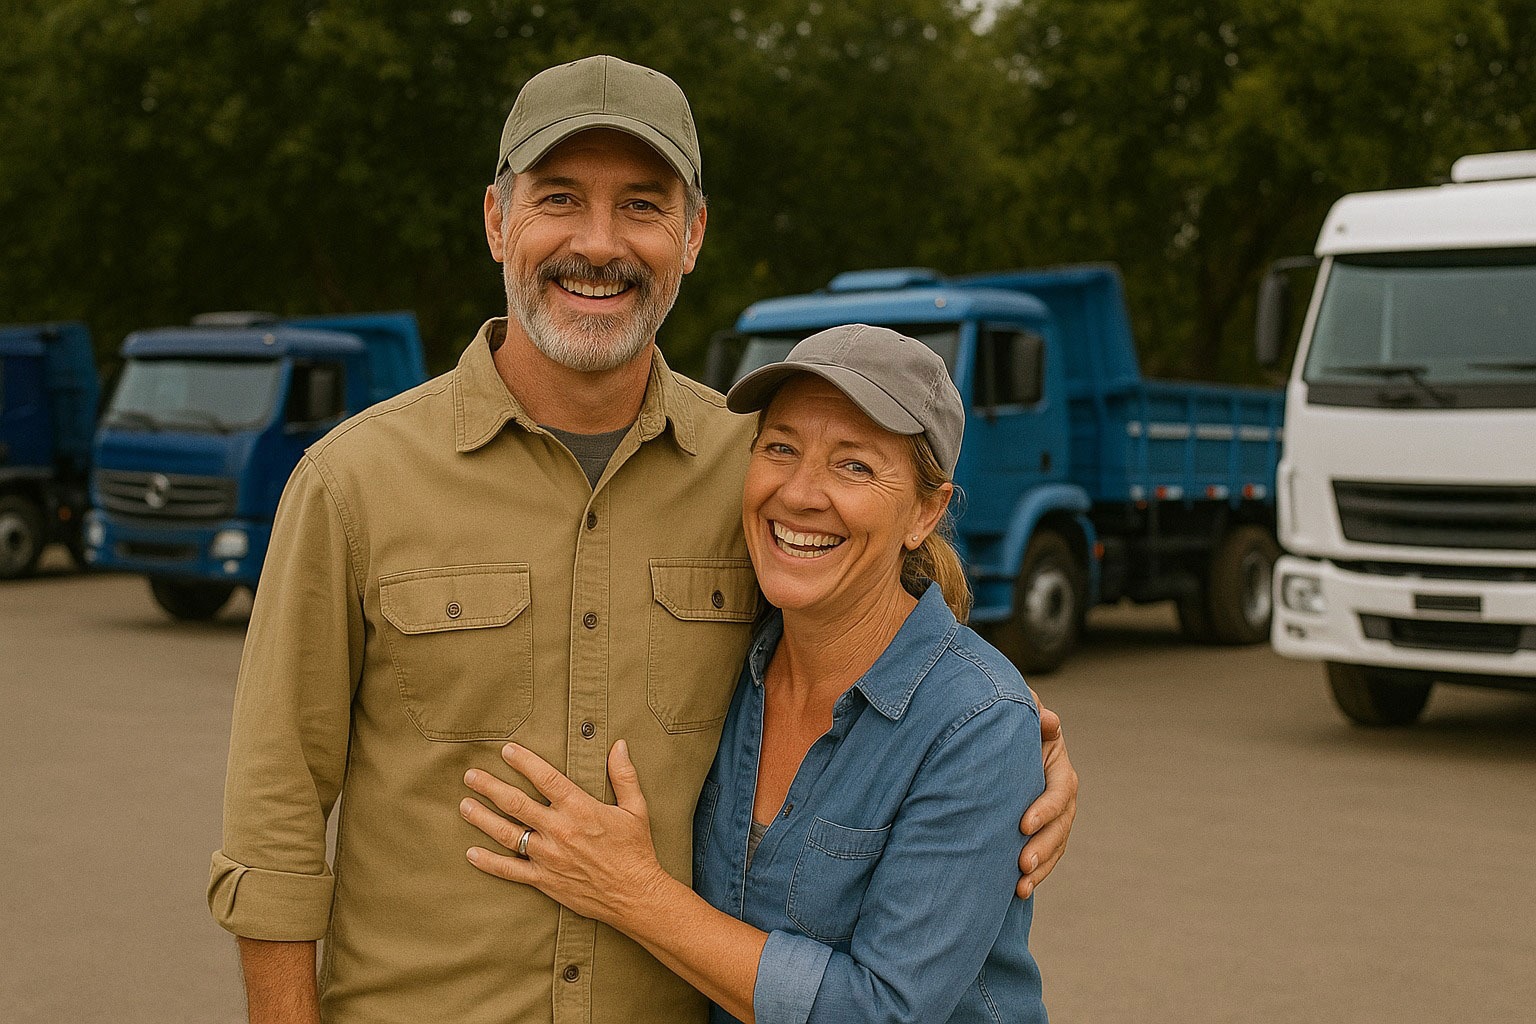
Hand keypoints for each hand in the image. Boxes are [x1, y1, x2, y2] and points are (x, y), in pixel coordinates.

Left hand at [460, 740, 671, 926]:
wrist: (636, 896)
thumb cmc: (636, 851)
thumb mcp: (636, 808)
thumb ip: (624, 775)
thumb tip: (619, 745)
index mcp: (580, 809)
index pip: (546, 778)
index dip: (524, 761)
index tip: (506, 750)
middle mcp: (559, 830)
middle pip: (516, 803)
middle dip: (490, 787)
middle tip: (470, 775)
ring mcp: (549, 857)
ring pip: (507, 833)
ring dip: (482, 818)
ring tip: (464, 805)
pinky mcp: (544, 880)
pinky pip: (510, 870)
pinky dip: (489, 862)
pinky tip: (471, 853)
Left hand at [1017, 692, 1077, 898]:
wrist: (990, 742)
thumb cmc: (1002, 723)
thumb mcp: (1017, 713)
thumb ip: (1031, 712)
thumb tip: (1047, 720)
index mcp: (1057, 766)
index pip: (1059, 791)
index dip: (1045, 809)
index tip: (1022, 824)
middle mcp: (1061, 794)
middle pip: (1061, 826)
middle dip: (1043, 847)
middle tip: (1022, 864)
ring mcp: (1052, 817)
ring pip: (1055, 846)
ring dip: (1041, 867)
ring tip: (1021, 885)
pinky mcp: (1039, 833)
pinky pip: (1044, 857)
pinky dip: (1035, 875)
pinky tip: (1018, 892)